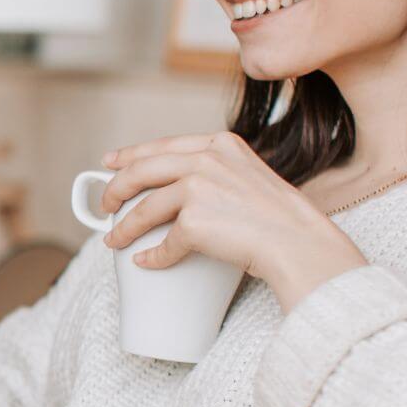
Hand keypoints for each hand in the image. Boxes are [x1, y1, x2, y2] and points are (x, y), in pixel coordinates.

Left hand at [99, 130, 366, 312]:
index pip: (164, 145)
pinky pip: (164, 243)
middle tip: (105, 204)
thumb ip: (220, 173)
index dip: (131, 154)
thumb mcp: (251, 176)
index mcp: (221, 144)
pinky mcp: (195, 220)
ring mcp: (199, 187)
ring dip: (124, 227)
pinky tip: (146, 262)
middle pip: (143, 169)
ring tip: (113, 239)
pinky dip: (152, 256)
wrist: (301, 243)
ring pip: (145, 208)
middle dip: (116, 187)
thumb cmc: (282, 220)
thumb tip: (182, 190)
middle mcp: (207, 159)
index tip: (110, 162)